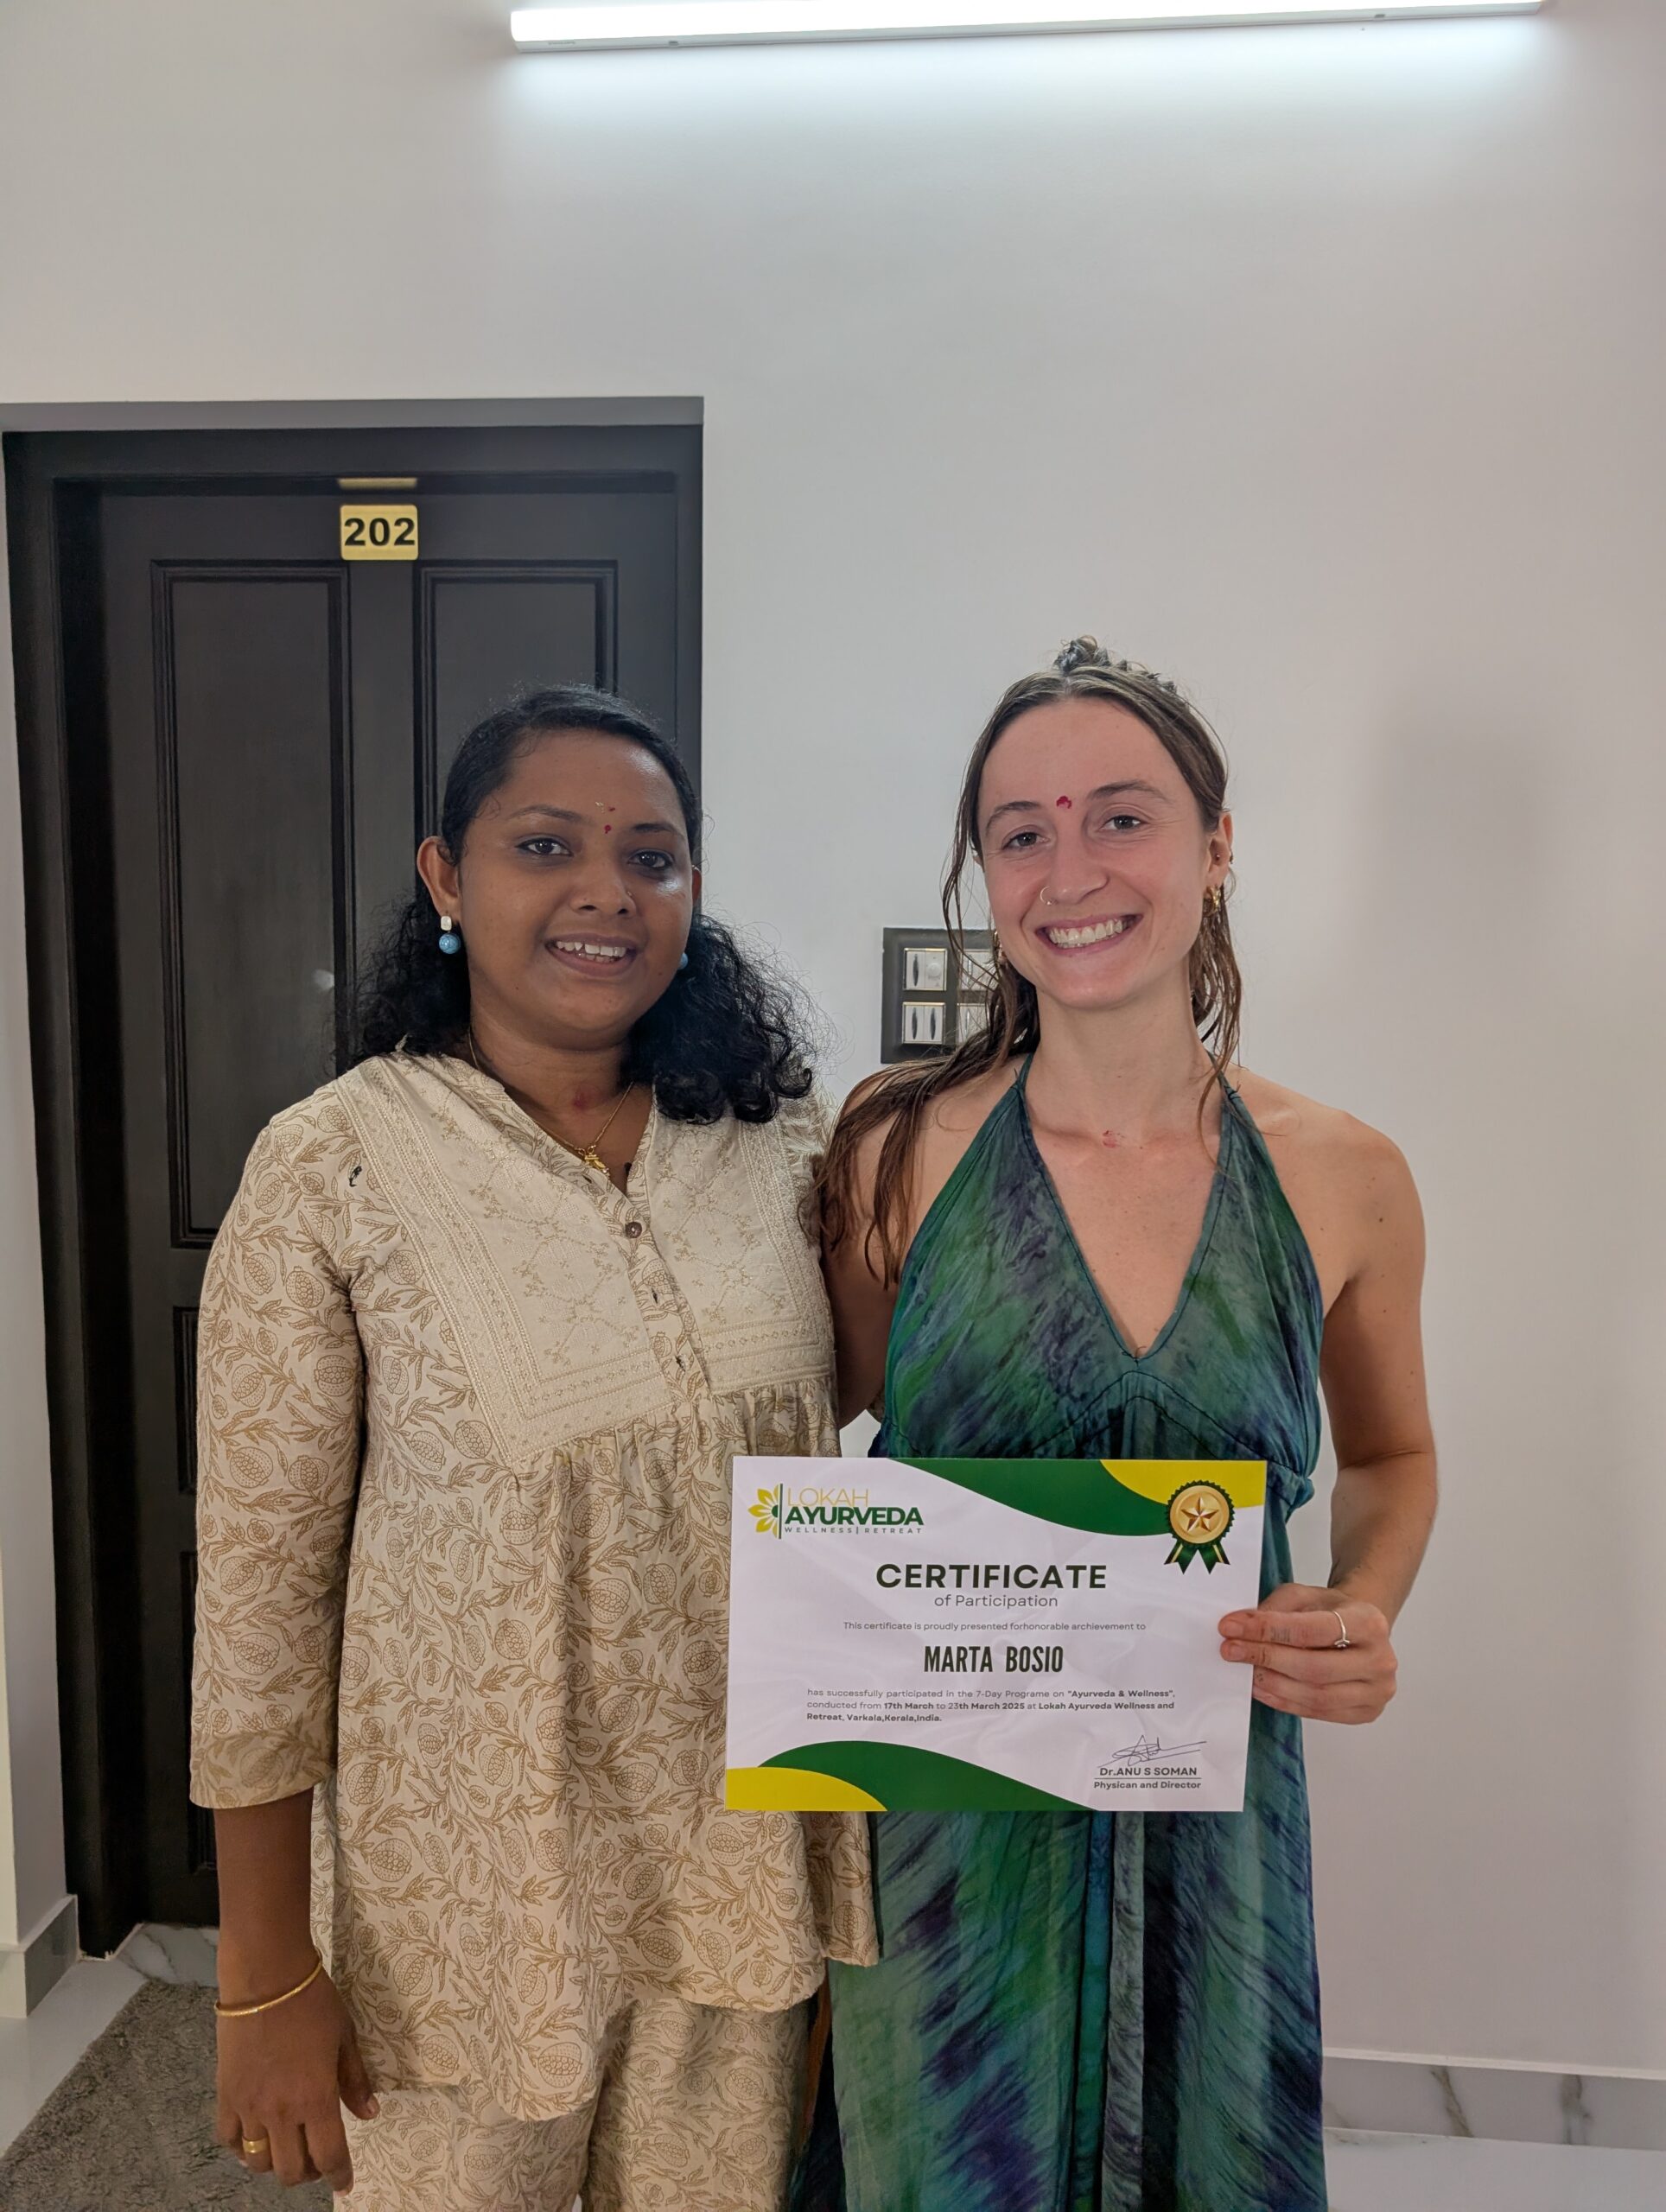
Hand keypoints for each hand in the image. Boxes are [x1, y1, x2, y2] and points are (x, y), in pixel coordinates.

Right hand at [215, 1959, 377, 2191]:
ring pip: (258, 2162)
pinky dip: (242, 2148)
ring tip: (287, 2147)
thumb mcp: (344, 2036)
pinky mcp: (225, 2095)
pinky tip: (254, 2136)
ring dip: (276, 2163)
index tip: (344, 2184)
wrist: (266, 1977)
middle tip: (317, 2158)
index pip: (329, 2155)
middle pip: (291, 2170)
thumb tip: (370, 2113)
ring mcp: (249, 2107)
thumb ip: (355, 2080)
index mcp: (315, 2098)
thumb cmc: (313, 2002)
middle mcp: (280, 2112)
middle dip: (308, 2172)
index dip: (339, 2176)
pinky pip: (229, 2139)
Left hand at [1218, 1582, 1396, 1724]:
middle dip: (1265, 1658)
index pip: (1312, 1630)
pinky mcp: (1365, 1712)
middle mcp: (1380, 1659)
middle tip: (1231, 1650)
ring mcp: (1376, 1691)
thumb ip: (1274, 1608)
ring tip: (1245, 1671)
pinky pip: (1318, 1713)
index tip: (1232, 1627)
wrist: (1360, 1632)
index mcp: (1369, 1623)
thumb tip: (1239, 1627)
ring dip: (1272, 1684)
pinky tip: (1263, 1689)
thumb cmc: (1333, 1613)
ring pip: (1315, 1696)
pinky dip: (1285, 1702)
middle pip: (1313, 1667)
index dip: (1268, 1630)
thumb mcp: (1305, 1596)